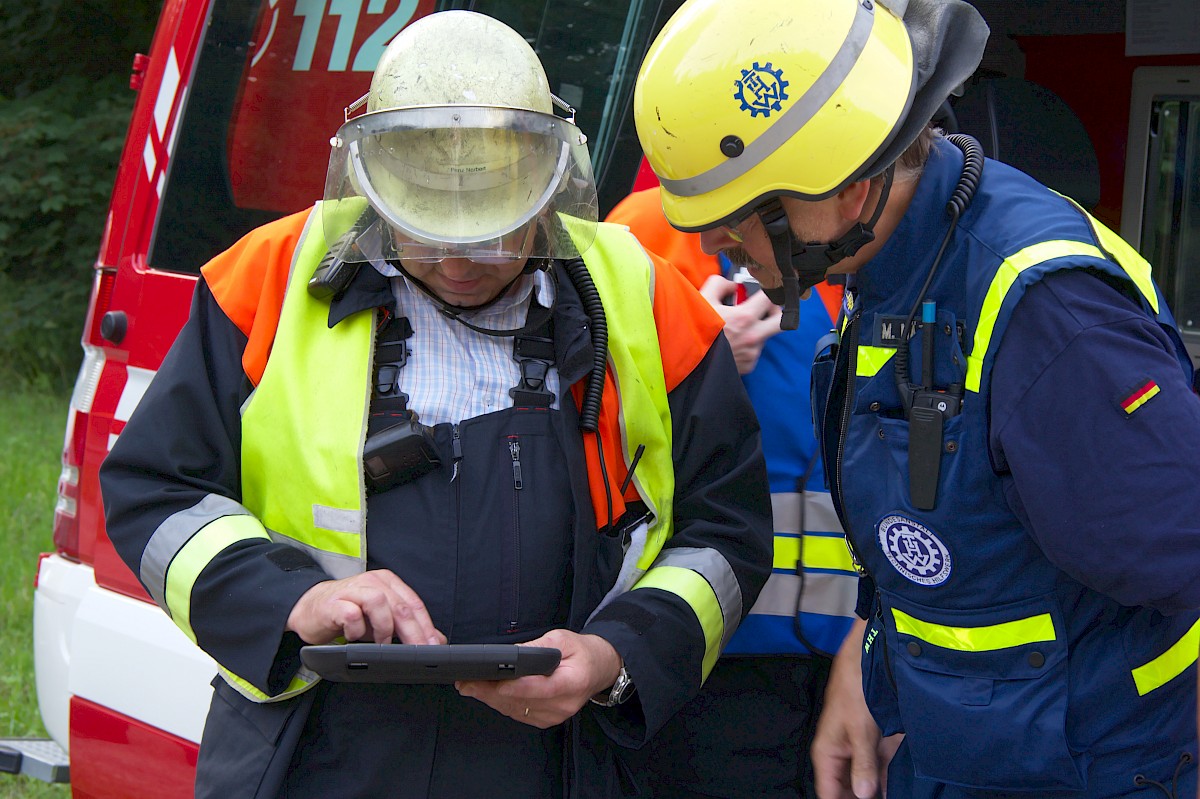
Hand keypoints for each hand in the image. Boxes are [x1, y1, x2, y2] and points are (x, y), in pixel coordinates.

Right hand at [286, 569, 446, 645]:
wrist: (310, 609)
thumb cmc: (348, 613)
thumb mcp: (381, 620)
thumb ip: (407, 627)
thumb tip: (436, 639)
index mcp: (388, 582)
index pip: (414, 603)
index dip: (426, 626)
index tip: (435, 646)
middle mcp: (372, 582)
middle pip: (401, 606)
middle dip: (414, 632)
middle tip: (419, 652)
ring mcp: (352, 590)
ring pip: (379, 603)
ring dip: (383, 628)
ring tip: (381, 643)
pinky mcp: (334, 603)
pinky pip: (351, 614)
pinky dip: (357, 629)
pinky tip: (355, 636)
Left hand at [455, 629, 620, 728]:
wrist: (599, 668)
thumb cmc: (582, 651)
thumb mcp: (562, 638)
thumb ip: (538, 647)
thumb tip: (511, 654)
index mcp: (572, 682)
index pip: (541, 688)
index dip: (515, 687)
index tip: (492, 683)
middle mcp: (564, 704)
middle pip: (522, 702)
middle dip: (491, 692)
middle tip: (466, 682)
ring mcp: (555, 716)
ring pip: (516, 710)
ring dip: (491, 699)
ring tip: (469, 686)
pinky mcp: (547, 720)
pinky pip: (519, 714)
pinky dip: (501, 704)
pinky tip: (487, 694)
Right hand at [699, 275, 782, 373]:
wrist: (687, 360)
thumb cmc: (694, 331)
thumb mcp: (702, 300)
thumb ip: (720, 284)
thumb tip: (732, 285)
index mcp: (744, 317)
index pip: (771, 297)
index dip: (768, 290)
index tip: (762, 289)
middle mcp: (753, 336)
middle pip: (781, 320)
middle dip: (775, 310)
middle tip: (763, 307)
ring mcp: (752, 352)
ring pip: (766, 335)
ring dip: (757, 328)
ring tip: (737, 327)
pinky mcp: (749, 365)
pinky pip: (755, 350)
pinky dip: (748, 344)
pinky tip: (732, 342)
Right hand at [812, 619, 893, 797]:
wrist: (868, 662)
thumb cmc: (854, 690)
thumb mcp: (859, 730)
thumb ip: (863, 765)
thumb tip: (864, 794)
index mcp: (827, 752)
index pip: (828, 792)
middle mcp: (841, 754)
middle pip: (847, 789)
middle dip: (862, 797)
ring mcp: (859, 750)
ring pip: (866, 782)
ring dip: (877, 791)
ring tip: (894, 796)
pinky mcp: (876, 745)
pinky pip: (881, 770)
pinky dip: (889, 781)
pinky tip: (900, 790)